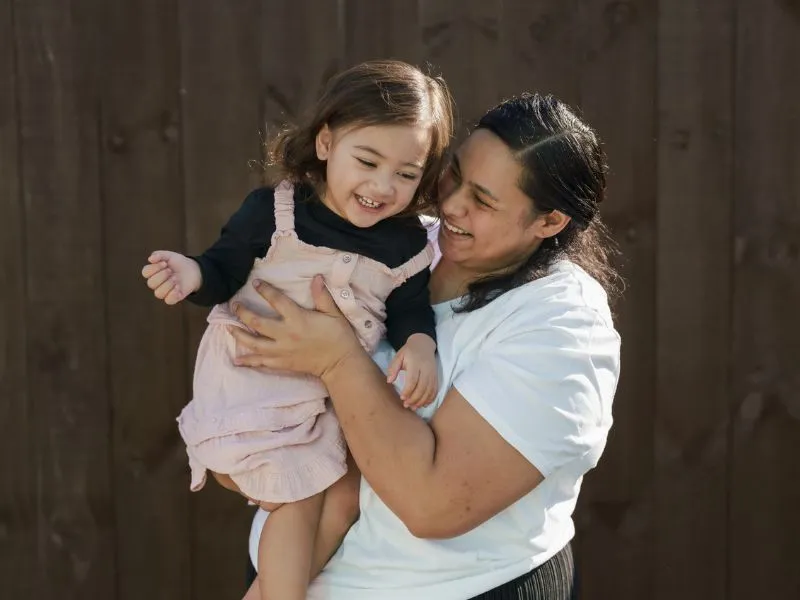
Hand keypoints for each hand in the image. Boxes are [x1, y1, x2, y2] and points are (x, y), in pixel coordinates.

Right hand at [140, 250, 201, 304]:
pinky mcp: (173, 297)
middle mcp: (157, 283)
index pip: (146, 272)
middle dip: (161, 276)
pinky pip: (168, 300)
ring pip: (158, 293)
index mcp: (153, 273)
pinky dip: (173, 294)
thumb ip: (159, 255)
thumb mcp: (169, 256)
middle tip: (171, 270)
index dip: (154, 268)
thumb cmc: (178, 263)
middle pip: (151, 284)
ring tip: (176, 278)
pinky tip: (178, 287)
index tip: (165, 263)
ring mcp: (165, 291)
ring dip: (167, 285)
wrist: (193, 270)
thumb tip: (150, 259)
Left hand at [229, 276, 361, 379]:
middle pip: (257, 322)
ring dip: (239, 335)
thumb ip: (322, 296)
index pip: (276, 301)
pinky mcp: (282, 363)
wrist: (340, 363)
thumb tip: (316, 277)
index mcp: (297, 319)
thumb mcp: (333, 313)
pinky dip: (248, 361)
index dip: (265, 290)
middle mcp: (285, 335)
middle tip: (234, 305)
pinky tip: (237, 360)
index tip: (255, 283)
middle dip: (243, 313)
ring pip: (254, 343)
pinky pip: (261, 362)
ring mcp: (281, 350)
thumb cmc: (338, 336)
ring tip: (228, 328)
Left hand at [386, 334, 437, 408]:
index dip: (408, 390)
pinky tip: (424, 404)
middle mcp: (426, 369)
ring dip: (422, 401)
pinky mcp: (436, 377)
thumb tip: (389, 381)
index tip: (402, 398)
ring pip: (429, 390)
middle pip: (422, 387)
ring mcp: (432, 374)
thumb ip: (393, 368)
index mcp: (416, 363)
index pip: (413, 380)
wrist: (423, 344)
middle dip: (414, 398)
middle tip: (406, 405)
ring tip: (414, 407)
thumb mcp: (398, 356)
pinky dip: (430, 399)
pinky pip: (435, 390)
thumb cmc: (408, 352)